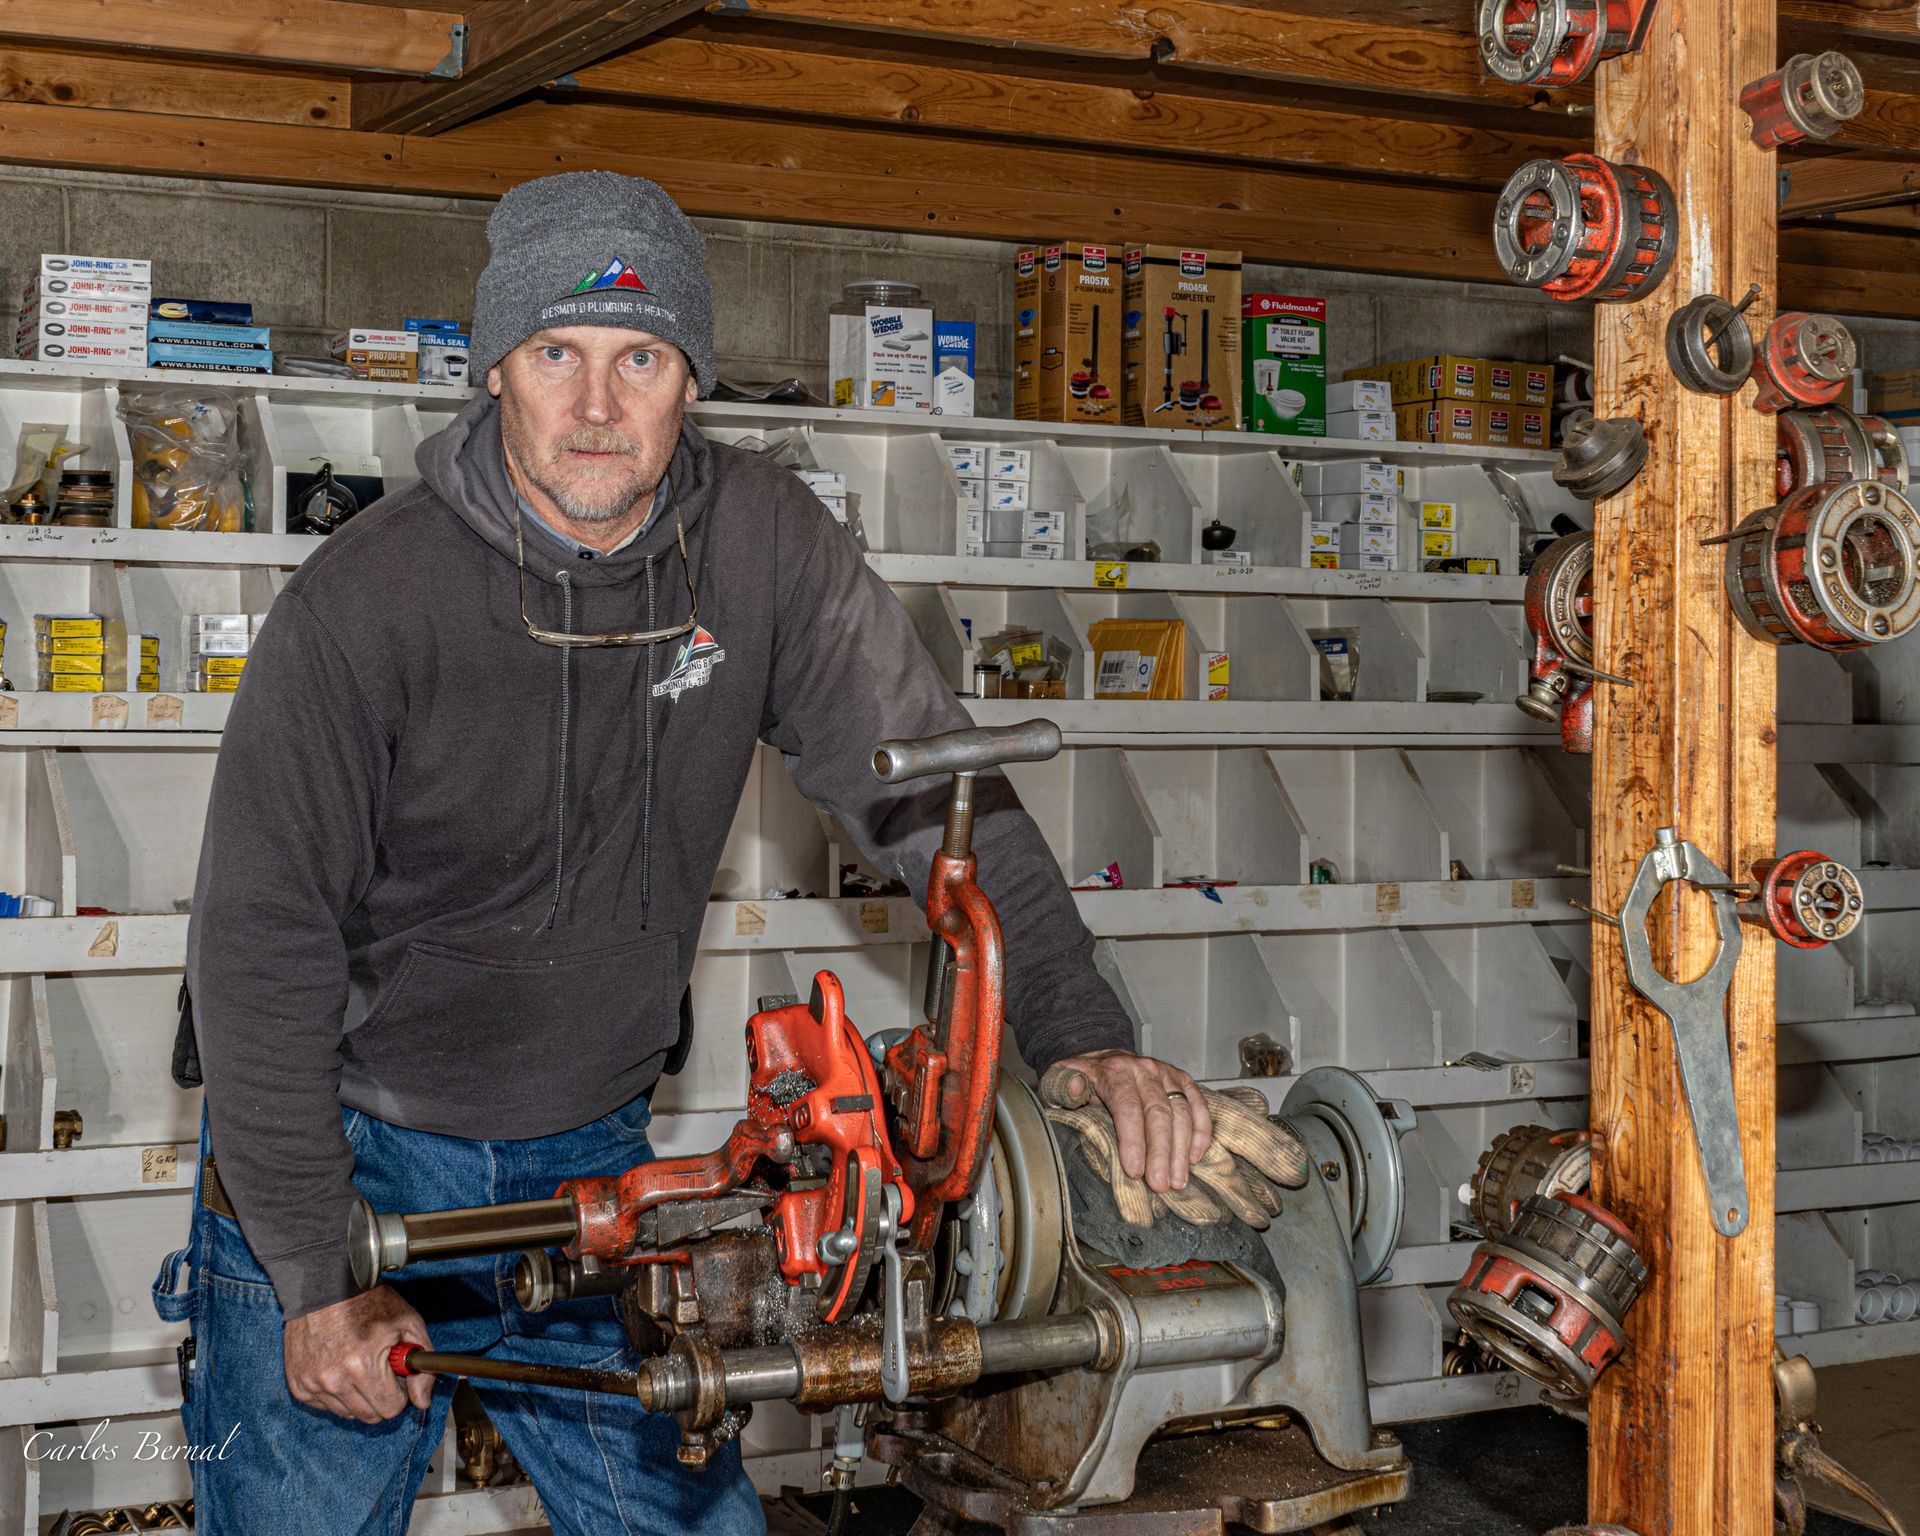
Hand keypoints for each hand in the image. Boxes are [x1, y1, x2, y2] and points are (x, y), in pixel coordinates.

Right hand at [285, 1283, 433, 1421]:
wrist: (326, 1285)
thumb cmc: (368, 1301)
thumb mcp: (408, 1324)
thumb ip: (422, 1367)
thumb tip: (422, 1401)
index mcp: (364, 1367)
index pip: (391, 1409)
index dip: (399, 1393)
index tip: (396, 1377)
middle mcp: (334, 1380)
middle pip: (369, 1416)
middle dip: (380, 1397)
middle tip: (379, 1370)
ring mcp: (313, 1383)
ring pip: (346, 1414)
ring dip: (357, 1397)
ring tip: (358, 1365)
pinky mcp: (298, 1384)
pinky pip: (324, 1406)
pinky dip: (335, 1393)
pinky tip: (339, 1367)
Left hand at [1045, 1049, 1213, 1193]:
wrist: (1105, 1056)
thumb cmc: (1083, 1078)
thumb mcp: (1061, 1078)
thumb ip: (1060, 1085)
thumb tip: (1074, 1089)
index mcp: (1115, 1071)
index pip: (1128, 1107)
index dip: (1133, 1141)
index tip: (1135, 1172)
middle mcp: (1145, 1069)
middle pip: (1159, 1114)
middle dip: (1161, 1153)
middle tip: (1160, 1185)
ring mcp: (1167, 1073)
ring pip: (1182, 1112)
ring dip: (1181, 1149)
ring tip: (1178, 1181)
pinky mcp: (1183, 1080)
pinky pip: (1198, 1106)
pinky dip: (1200, 1132)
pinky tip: (1194, 1158)